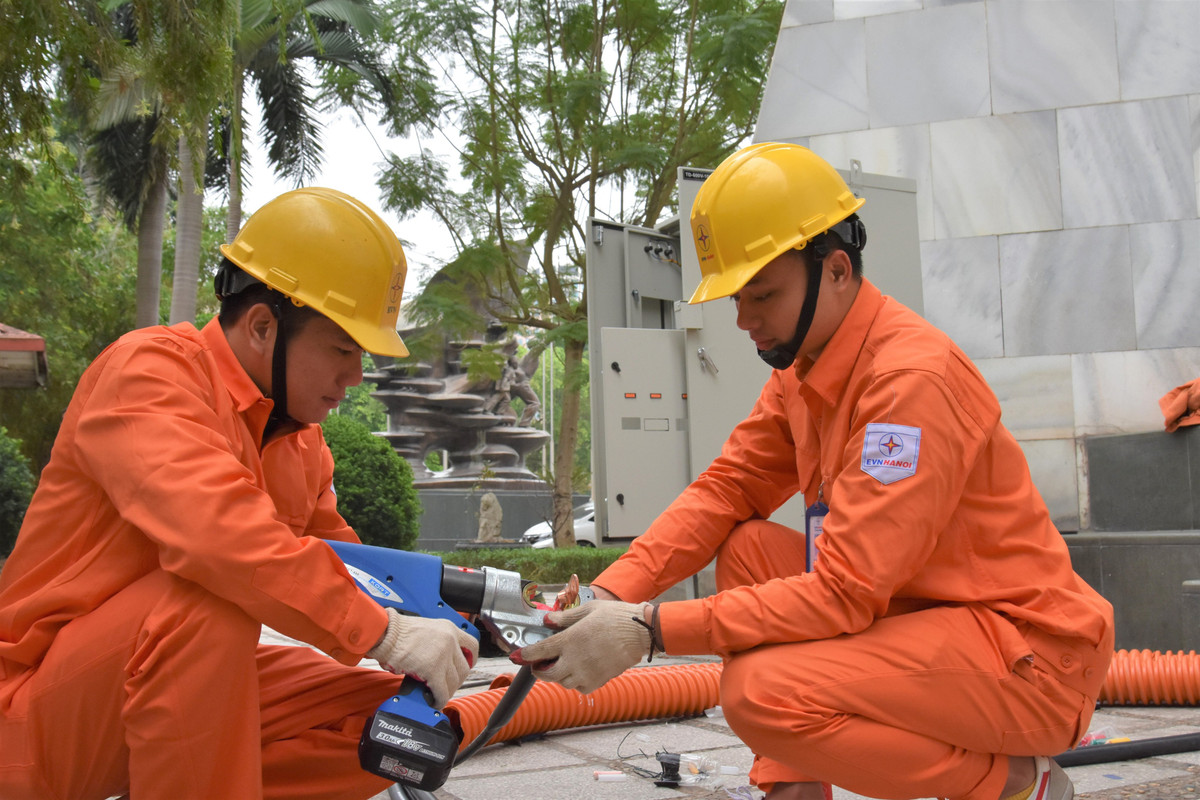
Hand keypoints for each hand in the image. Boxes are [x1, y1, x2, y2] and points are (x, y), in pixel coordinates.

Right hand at [367, 608, 479, 707]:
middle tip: (446, 685)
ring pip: (454, 682)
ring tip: (437, 695)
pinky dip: (439, 699)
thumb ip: (437, 641)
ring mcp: (443, 655)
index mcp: (449, 628)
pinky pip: (442, 691)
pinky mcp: (433, 670)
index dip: (470, 660)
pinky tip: (433, 701)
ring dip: (446, 692)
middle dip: (456, 680)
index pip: (472, 646)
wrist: (385, 632)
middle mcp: (450, 640)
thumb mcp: (426, 628)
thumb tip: (440, 660)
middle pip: (464, 668)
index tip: (466, 666)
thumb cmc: (397, 631)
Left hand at [509, 601, 651, 693]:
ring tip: (563, 663)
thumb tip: (547, 620)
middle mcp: (575, 660)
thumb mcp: (587, 611)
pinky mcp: (599, 680)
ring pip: (562, 682)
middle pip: (547, 674)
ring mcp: (587, 673)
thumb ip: (565, 618)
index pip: (539, 651)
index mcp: (570, 640)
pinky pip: (580, 688)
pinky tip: (580, 670)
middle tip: (539, 663)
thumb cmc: (615, 617)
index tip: (516, 657)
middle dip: (539, 669)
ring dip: (558, 675)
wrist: (639, 632)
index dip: (524, 655)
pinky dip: (575, 682)